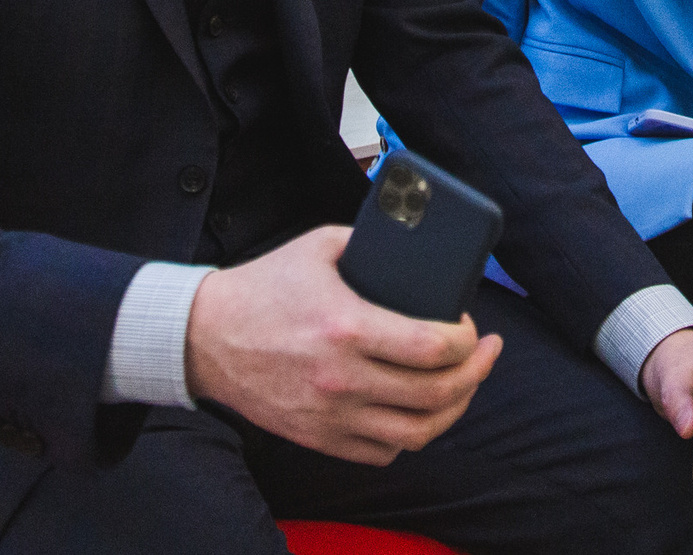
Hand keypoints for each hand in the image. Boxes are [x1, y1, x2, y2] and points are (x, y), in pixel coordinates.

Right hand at [183, 226, 501, 465]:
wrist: (205, 337)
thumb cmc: (265, 287)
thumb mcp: (321, 246)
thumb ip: (372, 242)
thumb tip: (421, 241)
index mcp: (347, 327)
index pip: (432, 348)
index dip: (467, 340)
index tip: (471, 327)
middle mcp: (341, 378)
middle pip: (436, 394)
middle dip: (476, 372)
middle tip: (487, 353)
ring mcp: (330, 414)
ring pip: (417, 432)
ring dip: (453, 410)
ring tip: (464, 385)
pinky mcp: (318, 437)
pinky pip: (383, 452)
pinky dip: (411, 435)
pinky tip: (420, 411)